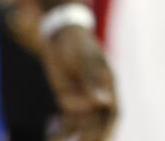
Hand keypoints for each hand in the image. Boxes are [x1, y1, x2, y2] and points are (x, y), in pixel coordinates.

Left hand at [38, 24, 116, 140]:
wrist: (59, 35)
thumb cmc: (76, 43)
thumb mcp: (84, 59)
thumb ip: (92, 79)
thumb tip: (103, 101)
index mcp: (108, 86)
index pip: (113, 114)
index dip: (109, 130)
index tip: (102, 140)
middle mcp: (98, 97)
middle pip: (97, 125)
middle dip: (90, 139)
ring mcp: (83, 100)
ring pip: (82, 127)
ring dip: (75, 139)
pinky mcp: (68, 102)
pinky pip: (67, 124)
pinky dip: (61, 134)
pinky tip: (51, 138)